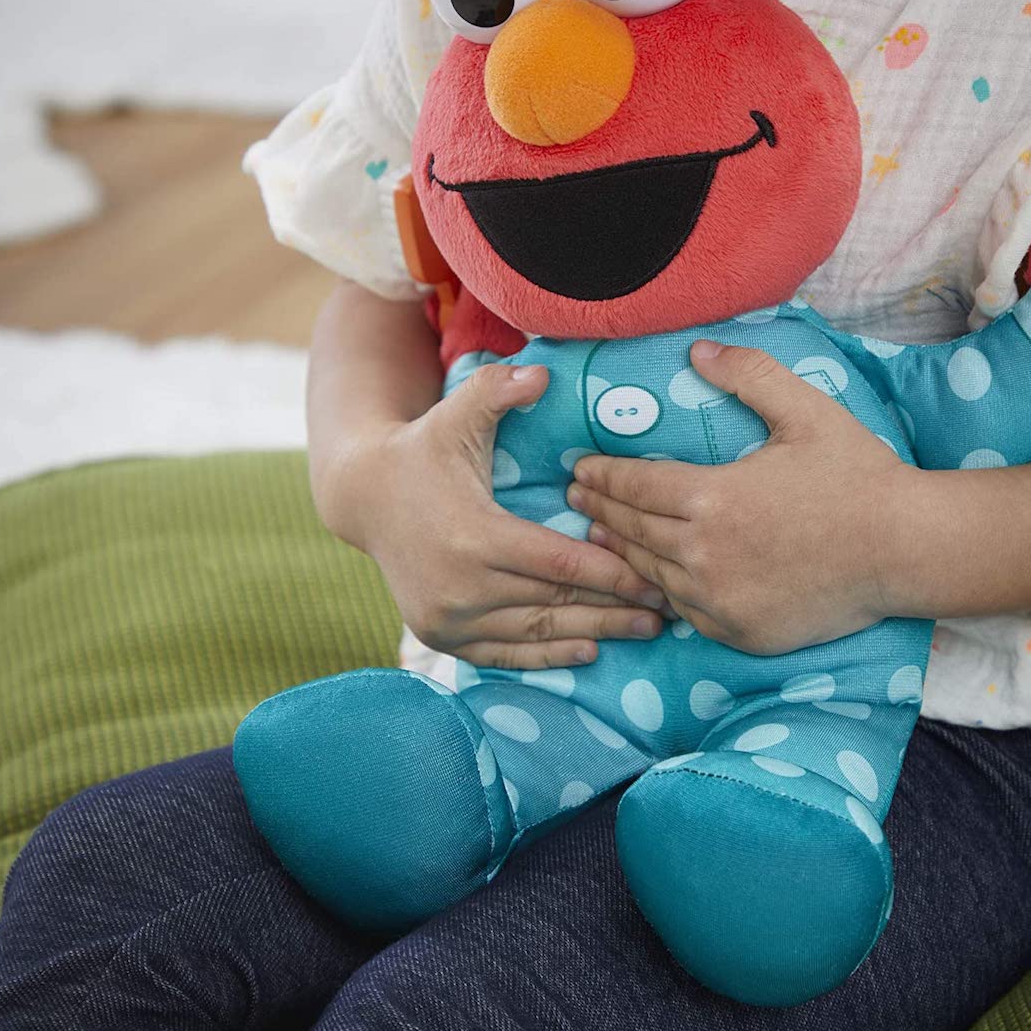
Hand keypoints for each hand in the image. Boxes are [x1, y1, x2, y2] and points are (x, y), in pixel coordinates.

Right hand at [316, 361, 665, 669]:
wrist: (365, 497)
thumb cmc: (424, 451)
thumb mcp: (456, 414)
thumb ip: (498, 390)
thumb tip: (541, 373)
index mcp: (473, 536)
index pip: (559, 562)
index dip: (613, 573)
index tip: (655, 577)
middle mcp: (459, 586)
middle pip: (555, 603)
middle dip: (615, 609)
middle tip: (665, 612)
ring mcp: (446, 618)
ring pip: (536, 633)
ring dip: (593, 635)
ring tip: (642, 631)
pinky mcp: (439, 635)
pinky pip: (505, 654)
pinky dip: (548, 657)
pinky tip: (588, 652)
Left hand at [566, 340, 920, 653]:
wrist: (906, 550)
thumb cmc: (856, 476)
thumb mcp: (805, 411)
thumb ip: (748, 374)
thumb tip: (697, 350)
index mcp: (711, 498)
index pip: (634, 485)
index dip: (602, 475)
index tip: (580, 468)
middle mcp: (704, 554)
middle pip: (632, 529)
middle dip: (599, 508)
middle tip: (577, 496)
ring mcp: (719, 599)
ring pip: (650, 572)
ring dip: (620, 549)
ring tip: (599, 533)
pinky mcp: (737, 631)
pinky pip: (683, 609)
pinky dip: (661, 589)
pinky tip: (651, 575)